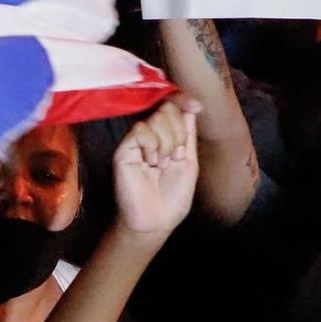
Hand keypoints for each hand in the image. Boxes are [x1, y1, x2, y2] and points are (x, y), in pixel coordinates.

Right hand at [111, 97, 201, 240]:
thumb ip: (188, 134)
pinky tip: (150, 163)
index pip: (173, 107)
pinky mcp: (124, 149)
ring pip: (155, 119)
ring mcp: (136, 142)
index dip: (183, 101)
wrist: (156, 220)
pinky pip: (140, 130)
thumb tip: (191, 106)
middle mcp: (151, 135)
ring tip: (161, 164)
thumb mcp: (189, 161)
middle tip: (174, 156)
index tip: (196, 106)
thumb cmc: (172, 196)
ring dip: (166, 143)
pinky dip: (151, 145)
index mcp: (167, 136)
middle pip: (166, 109)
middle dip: (177, 132)